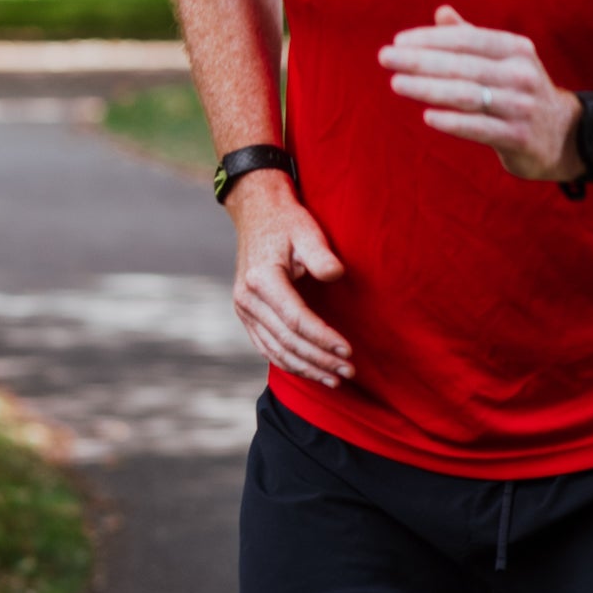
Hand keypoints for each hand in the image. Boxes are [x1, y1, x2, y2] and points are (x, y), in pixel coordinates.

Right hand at [228, 177, 353, 387]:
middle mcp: (247, 298)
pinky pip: (266, 347)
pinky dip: (289, 362)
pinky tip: (311, 370)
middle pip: (287, 341)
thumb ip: (321, 255)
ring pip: (275, 350)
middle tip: (349, 370)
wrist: (257, 214)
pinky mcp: (246, 314)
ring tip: (334, 378)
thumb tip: (337, 275)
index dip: (323, 338)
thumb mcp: (307, 231)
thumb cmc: (287, 222)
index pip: (296, 320)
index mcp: (261, 279)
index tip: (349, 350)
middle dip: (320, 359)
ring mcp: (243, 309)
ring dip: (306, 367)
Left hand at [380, 5, 580, 180]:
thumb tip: (441, 12)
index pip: (468, 39)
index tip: (399, 41)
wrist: (563, 134)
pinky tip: (427, 116)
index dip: (432, 38)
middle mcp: (522, 75)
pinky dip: (453, 121)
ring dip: (428, 88)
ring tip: (397, 83)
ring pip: (468, 95)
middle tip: (386, 58)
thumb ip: (472, 37)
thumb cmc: (519, 89)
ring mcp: (522, 107)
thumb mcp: (504, 59)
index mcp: (516, 50)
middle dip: (420, 61)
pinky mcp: (518, 137)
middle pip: (463, 65)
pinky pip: (480, 128)